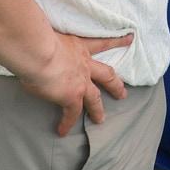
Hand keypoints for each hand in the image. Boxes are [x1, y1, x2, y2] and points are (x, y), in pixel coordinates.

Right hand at [18, 31, 132, 135]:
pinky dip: (67, 123)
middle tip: (123, 93)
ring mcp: (81, 82)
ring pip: (94, 98)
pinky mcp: (72, 96)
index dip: (117, 41)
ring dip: (97, 109)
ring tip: (100, 119)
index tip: (131, 38)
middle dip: (115, 84)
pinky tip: (62, 131)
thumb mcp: (52, 38)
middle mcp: (84, 65)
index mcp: (79, 48)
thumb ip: (52, 47)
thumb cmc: (40, 39)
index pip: (101, 43)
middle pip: (106, 75)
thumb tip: (41, 53)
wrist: (39, 50)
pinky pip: (72, 114)